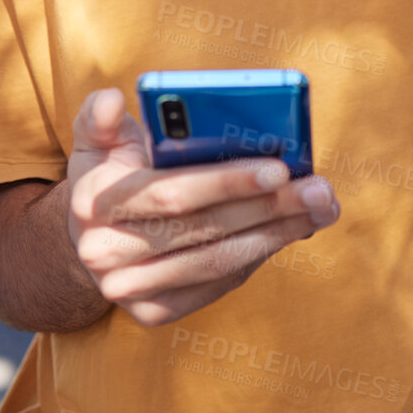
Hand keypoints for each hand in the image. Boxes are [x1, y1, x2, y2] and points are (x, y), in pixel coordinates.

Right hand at [65, 88, 338, 326]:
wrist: (93, 236)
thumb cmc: (111, 172)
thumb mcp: (97, 139)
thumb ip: (100, 116)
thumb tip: (113, 100)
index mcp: (93, 201)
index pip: (172, 192)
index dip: (227, 181)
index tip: (278, 166)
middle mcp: (104, 252)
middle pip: (204, 230)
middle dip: (268, 207)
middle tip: (318, 188)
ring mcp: (128, 289)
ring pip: (218, 261)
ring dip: (276, 234)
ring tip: (319, 207)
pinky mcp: (153, 312)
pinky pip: (219, 283)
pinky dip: (260, 254)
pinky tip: (292, 229)